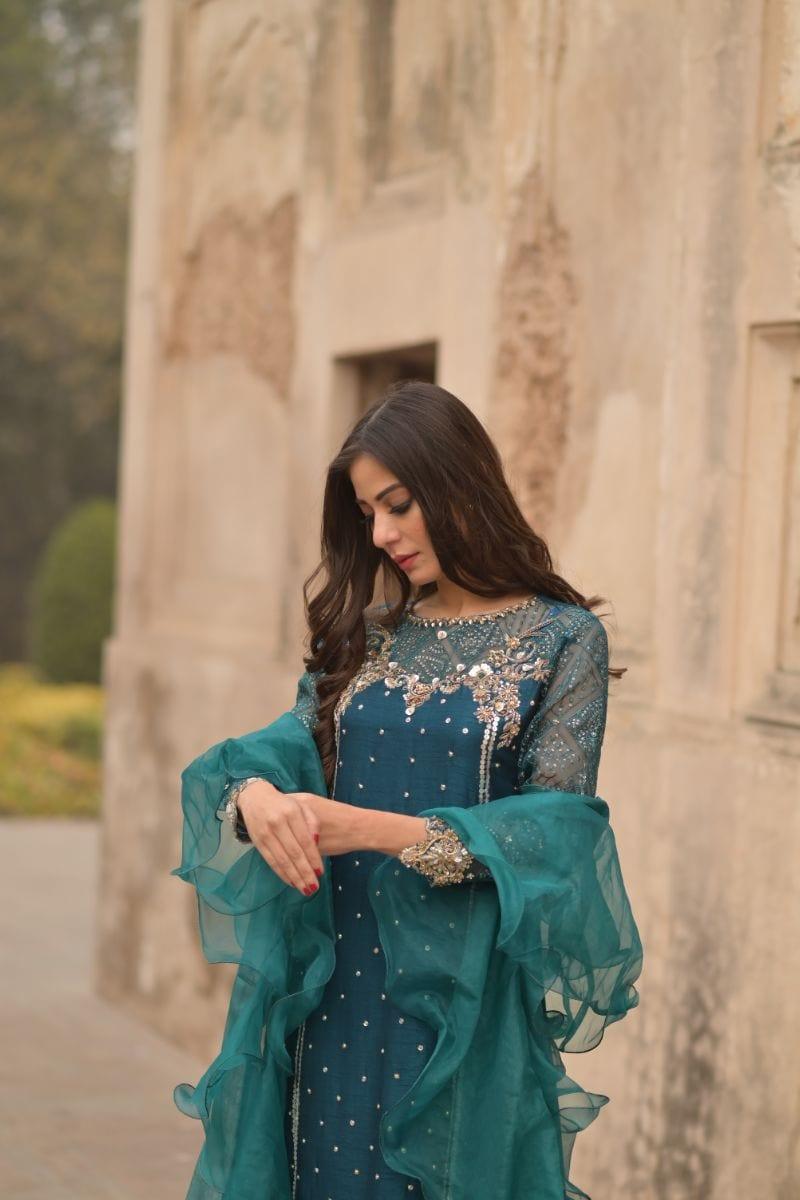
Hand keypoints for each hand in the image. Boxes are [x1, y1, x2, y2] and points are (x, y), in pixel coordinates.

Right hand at [238, 780, 324, 894]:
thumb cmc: (284, 804)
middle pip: (294, 853)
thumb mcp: (301, 805)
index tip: (321, 872)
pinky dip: (282, 874)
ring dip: (294, 877)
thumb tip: (316, 843)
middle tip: (314, 887)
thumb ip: (312, 821)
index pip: (305, 840)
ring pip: (282, 860)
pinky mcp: (257, 843)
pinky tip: (291, 882)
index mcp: (291, 813)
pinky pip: (271, 862)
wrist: (255, 798)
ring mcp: (265, 834)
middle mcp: (277, 824)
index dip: (313, 858)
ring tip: (305, 889)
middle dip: (305, 872)